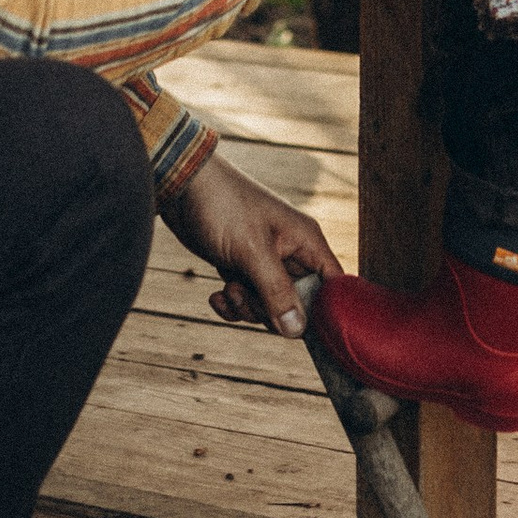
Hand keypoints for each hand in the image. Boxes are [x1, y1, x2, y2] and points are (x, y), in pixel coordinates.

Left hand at [163, 149, 342, 336]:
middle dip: (269, 309)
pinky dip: (232, 304)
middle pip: (299, 304)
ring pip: (270, 306)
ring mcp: (266, 262)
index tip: (299, 327)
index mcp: (307, 242)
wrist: (182, 186)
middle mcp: (292, 253)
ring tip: (228, 289)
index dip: (325, 312)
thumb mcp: (253, 251)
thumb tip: (297, 331)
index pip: (334, 286)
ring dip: (247, 306)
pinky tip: (216, 295)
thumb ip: (277, 292)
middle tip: (244, 292)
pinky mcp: (243, 268)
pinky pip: (248, 300)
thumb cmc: (224, 206)